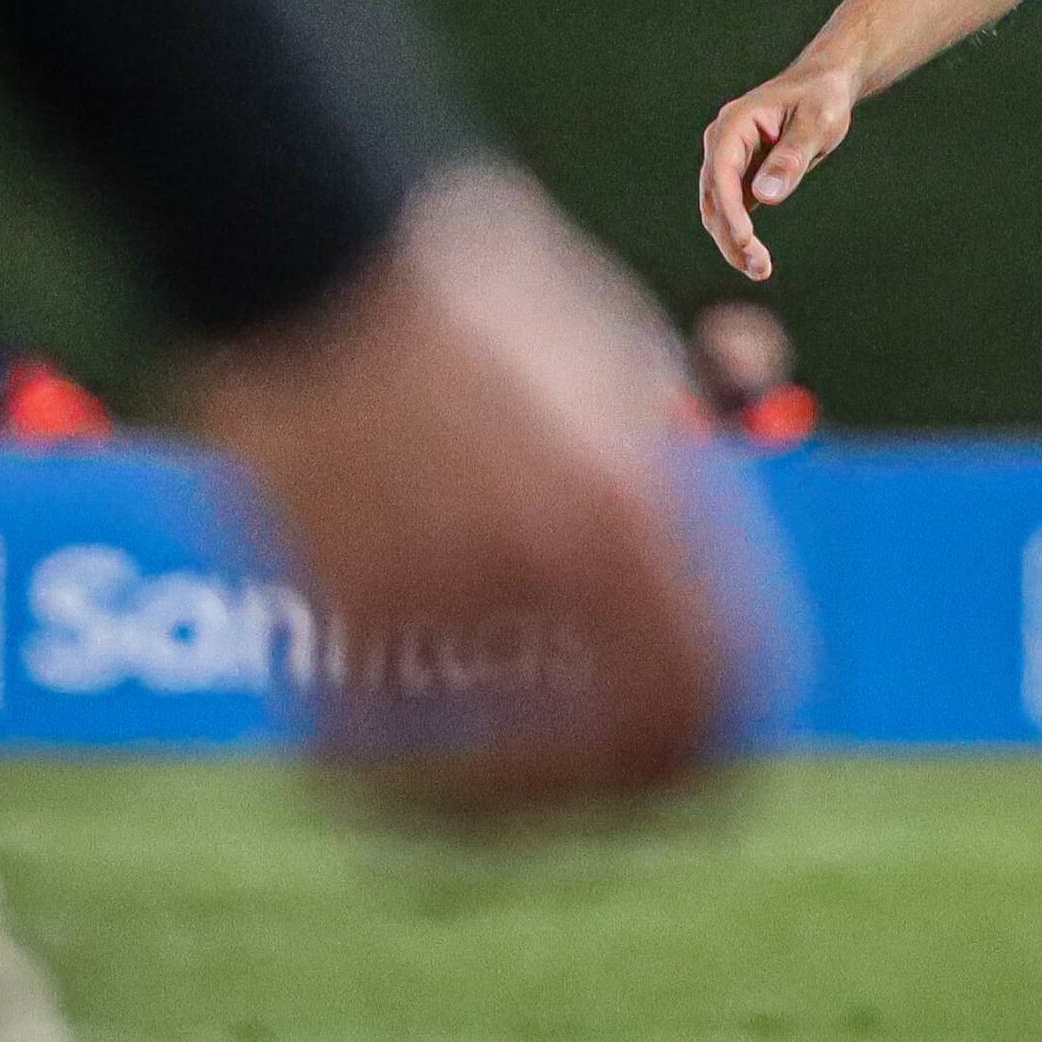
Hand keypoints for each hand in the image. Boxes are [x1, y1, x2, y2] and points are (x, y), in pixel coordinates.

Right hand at [189, 162, 749, 829]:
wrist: (320, 237)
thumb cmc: (473, 295)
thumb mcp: (617, 375)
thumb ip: (659, 500)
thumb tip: (688, 602)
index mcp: (644, 504)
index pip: (722, 691)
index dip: (704, 757)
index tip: (667, 780)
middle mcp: (559, 556)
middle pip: (623, 755)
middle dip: (596, 799)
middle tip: (553, 805)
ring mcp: (449, 583)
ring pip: (487, 776)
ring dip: (474, 788)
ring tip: (449, 778)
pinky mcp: (336, 595)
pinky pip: (367, 751)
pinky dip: (372, 772)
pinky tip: (368, 760)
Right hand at [697, 59, 860, 279]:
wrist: (823, 86)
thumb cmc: (821, 99)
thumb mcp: (816, 123)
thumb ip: (791, 157)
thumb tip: (765, 197)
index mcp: (734, 124)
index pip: (722, 172)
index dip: (730, 209)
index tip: (744, 239)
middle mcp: (722, 143)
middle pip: (713, 196)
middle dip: (730, 235)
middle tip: (759, 268)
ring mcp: (728, 161)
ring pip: (718, 209)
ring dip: (732, 242)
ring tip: (760, 271)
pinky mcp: (740, 176)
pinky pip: (732, 211)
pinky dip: (740, 236)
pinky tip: (756, 261)